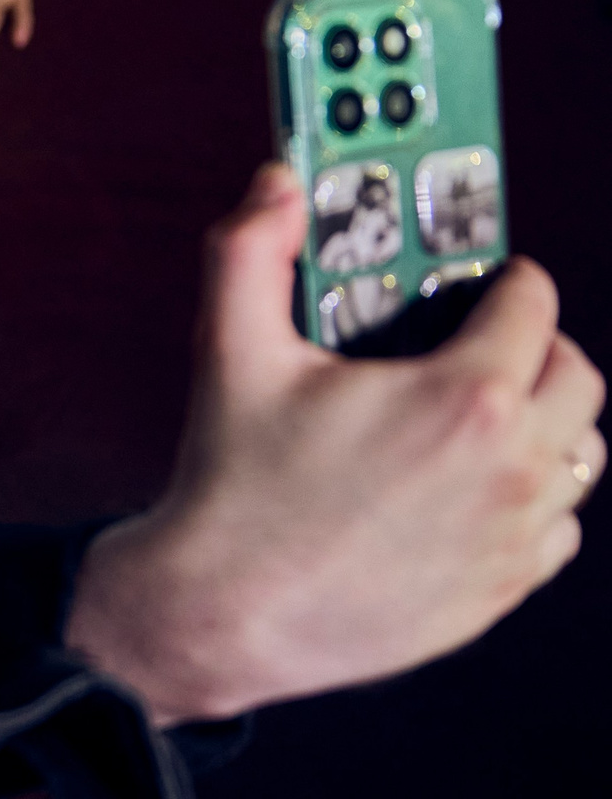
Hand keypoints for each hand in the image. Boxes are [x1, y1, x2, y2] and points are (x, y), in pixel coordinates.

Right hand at [68, 165, 602, 725]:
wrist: (222, 612)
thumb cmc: (232, 488)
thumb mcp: (232, 350)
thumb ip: (251, 250)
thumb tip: (273, 187)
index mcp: (465, 399)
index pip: (533, 304)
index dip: (506, 280)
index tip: (483, 282)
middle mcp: (512, 468)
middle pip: (578, 376)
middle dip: (538, 347)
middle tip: (484, 344)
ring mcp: (513, 534)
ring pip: (581, 454)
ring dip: (544, 424)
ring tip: (480, 417)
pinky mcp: (501, 588)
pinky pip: (559, 528)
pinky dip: (530, 501)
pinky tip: (470, 489)